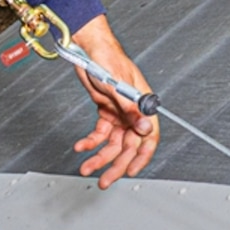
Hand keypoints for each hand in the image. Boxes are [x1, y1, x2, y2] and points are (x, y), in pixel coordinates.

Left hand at [69, 16, 159, 187]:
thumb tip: (145, 129)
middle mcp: (131, 111)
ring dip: (99, 157)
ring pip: (112, 143)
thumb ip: (131, 110)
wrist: (87, 48)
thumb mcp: (117, 86)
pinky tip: (81, 146)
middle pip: (128, 145)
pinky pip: (99, 134)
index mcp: (142, 104)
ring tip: (86, 167)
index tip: (131, 171)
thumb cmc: (106, 59)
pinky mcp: (105, 112)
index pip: (149, 136)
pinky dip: (89, 142)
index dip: (142, 156)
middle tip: (105, 180)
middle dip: (116, 164)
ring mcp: (118, 112)